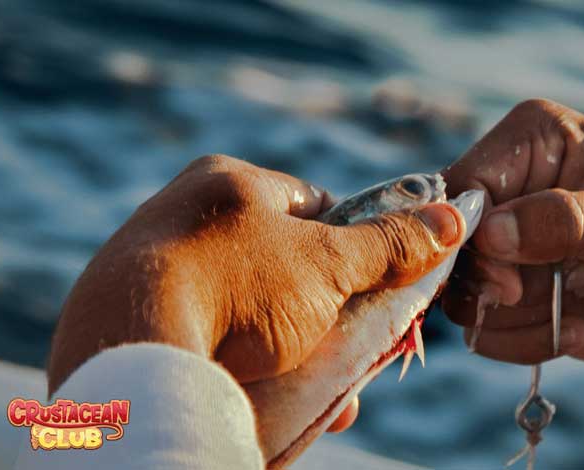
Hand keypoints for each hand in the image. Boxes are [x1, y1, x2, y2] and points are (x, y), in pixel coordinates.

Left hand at [48, 154, 463, 432]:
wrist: (130, 351)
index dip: (350, 247)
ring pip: (246, 309)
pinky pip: (205, 337)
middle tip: (348, 351)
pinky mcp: (132, 320)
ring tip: (321, 391)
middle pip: (281, 265)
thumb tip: (453, 219)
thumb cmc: (238, 288)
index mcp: (228, 182)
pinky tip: (267, 397)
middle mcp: (184, 216)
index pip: (312, 206)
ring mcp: (152, 269)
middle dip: (324, 314)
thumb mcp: (329, 264)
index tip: (368, 288)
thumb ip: (390, 244)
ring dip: (291, 350)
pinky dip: (241, 366)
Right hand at [443, 99, 583, 448]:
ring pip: (460, 292)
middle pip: (448, 242)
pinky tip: (573, 327)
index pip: (462, 185)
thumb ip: (562, 221)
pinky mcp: (515, 291)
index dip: (469, 238)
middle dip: (490, 285)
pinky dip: (522, 341)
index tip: (510, 283)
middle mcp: (512, 187)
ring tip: (571, 316)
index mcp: (535, 142)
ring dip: (510, 320)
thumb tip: (488, 233)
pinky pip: (482, 326)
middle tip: (535, 300)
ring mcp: (510, 243)